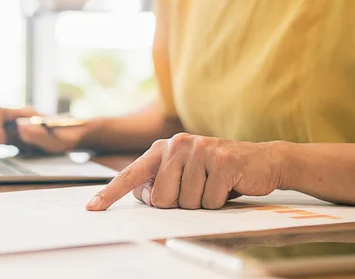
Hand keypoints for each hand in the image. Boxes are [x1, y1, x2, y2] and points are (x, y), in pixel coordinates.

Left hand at [86, 133, 287, 210]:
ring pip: (186, 202)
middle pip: (161, 199)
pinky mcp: (223, 160)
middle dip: (180, 204)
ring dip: (202, 203)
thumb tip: (146, 198)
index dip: (110, 193)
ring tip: (214, 186)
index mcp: (163, 148)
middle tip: (198, 190)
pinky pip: (210, 201)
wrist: (262, 161)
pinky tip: (227, 185)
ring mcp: (201, 150)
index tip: (92, 208)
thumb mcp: (184, 175)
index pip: (131, 174)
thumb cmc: (217, 172)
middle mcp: (177, 145)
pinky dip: (219, 202)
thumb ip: (160, 184)